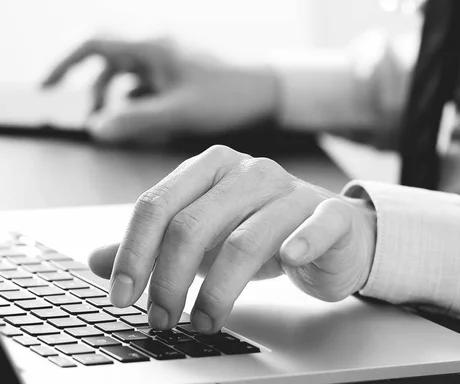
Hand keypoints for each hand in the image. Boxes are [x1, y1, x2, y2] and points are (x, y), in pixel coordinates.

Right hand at [42, 38, 277, 141]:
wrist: (270, 88)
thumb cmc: (230, 94)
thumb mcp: (179, 112)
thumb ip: (136, 121)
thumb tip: (95, 130)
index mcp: (150, 45)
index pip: (92, 43)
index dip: (64, 63)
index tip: (47, 88)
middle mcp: (155, 44)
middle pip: (106, 58)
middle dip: (91, 86)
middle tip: (85, 117)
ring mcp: (168, 56)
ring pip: (127, 71)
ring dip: (116, 97)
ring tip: (115, 125)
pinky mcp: (180, 68)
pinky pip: (147, 80)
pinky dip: (139, 98)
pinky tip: (145, 121)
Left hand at [88, 145, 376, 332]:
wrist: (332, 233)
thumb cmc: (265, 232)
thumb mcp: (204, 236)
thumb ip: (153, 246)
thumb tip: (96, 261)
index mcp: (211, 168)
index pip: (157, 205)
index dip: (133, 254)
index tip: (123, 296)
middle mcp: (248, 171)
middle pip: (193, 224)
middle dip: (168, 280)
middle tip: (161, 318)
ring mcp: (291, 190)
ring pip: (245, 239)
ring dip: (218, 290)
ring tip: (203, 321)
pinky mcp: (329, 213)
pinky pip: (317, 224)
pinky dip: (302, 242)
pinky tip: (288, 261)